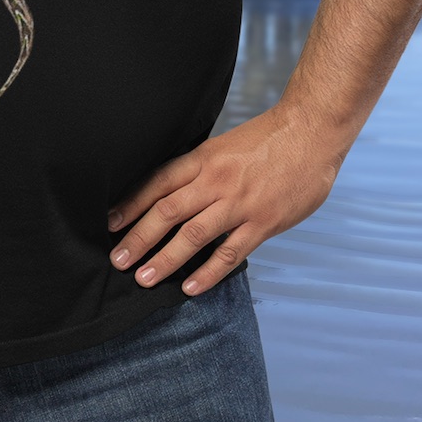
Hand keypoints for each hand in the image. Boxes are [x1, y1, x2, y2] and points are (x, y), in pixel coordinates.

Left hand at [106, 105, 343, 295]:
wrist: (312, 132)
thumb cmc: (268, 139)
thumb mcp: (224, 145)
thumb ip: (200, 169)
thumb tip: (171, 190)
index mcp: (203, 159)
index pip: (157, 183)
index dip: (131, 204)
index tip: (110, 223)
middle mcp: (215, 181)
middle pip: (167, 212)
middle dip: (138, 238)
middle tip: (118, 260)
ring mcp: (239, 203)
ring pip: (193, 235)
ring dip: (165, 259)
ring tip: (144, 278)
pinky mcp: (263, 223)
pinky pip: (230, 253)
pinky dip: (208, 272)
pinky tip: (190, 288)